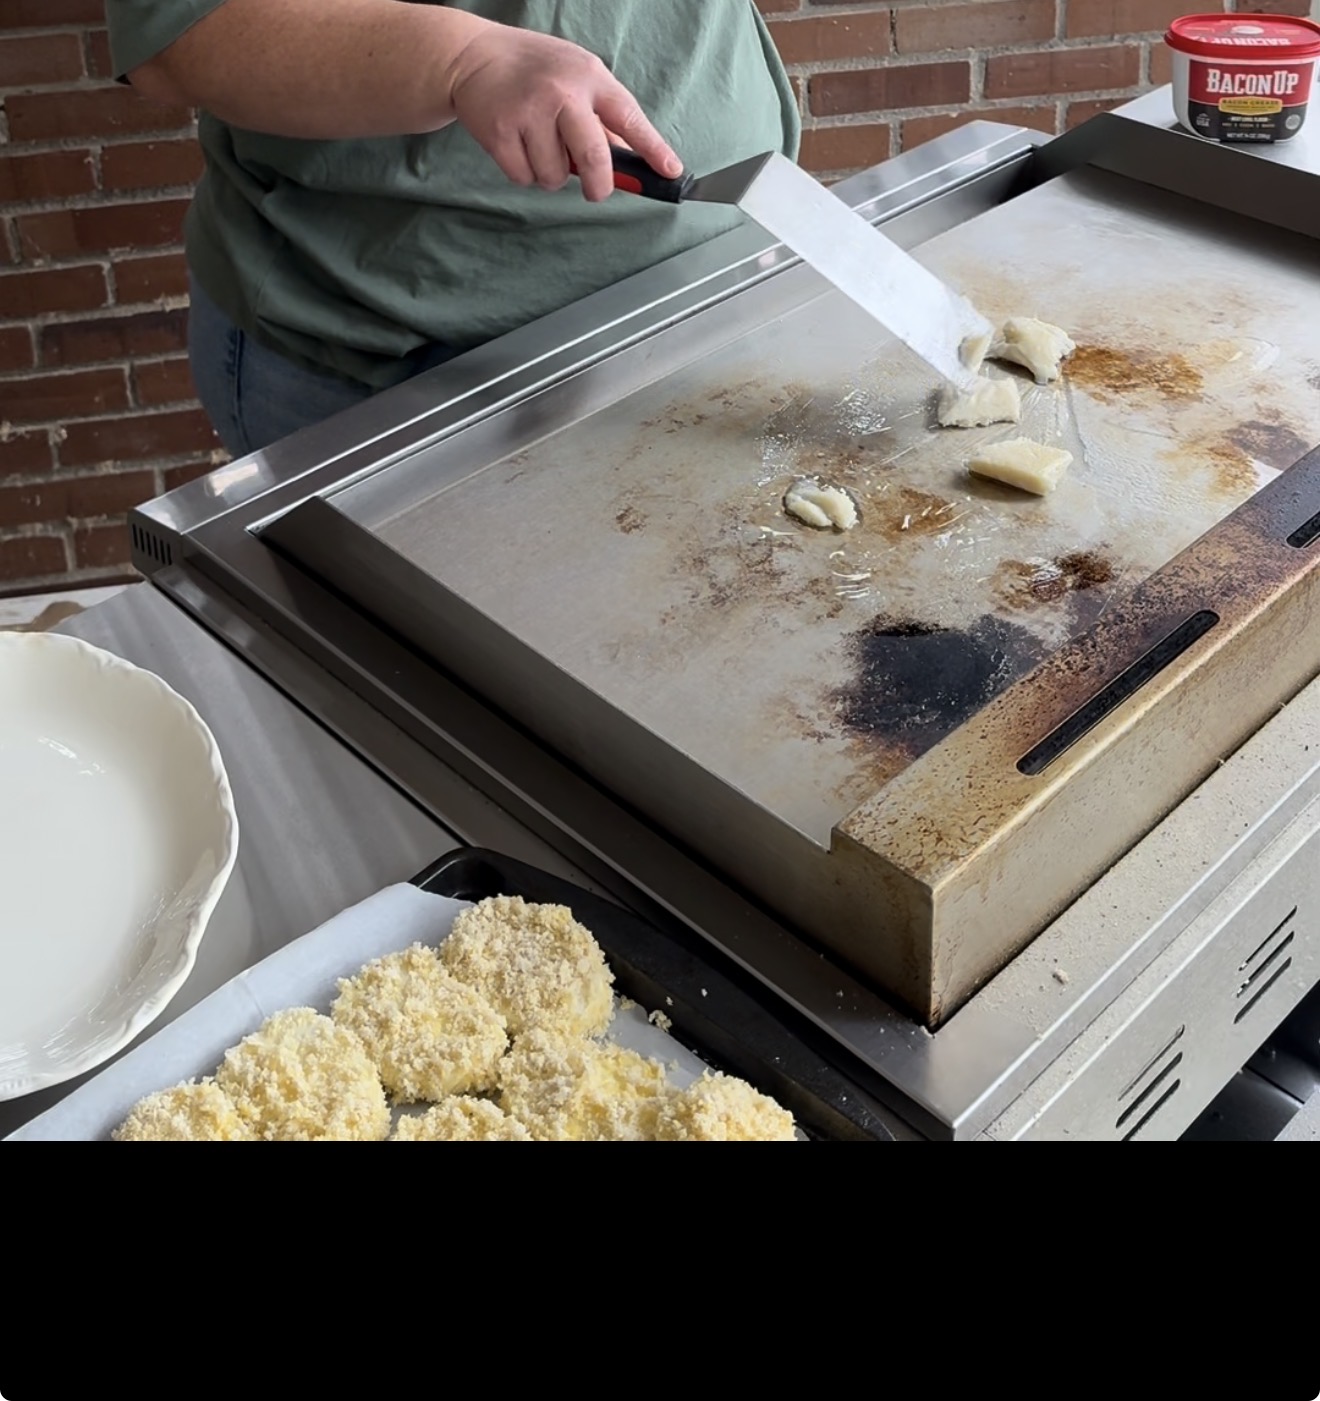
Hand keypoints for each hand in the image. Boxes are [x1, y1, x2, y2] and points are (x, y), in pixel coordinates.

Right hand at [444, 23, 681, 199]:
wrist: (474, 57)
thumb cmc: (534, 71)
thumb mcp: (577, 77)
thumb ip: (603, 118)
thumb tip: (631, 164)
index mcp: (589, 77)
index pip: (629, 118)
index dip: (653, 149)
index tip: (671, 172)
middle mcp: (562, 93)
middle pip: (594, 159)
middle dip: (599, 186)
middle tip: (595, 191)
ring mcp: (529, 112)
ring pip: (556, 177)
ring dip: (551, 174)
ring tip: (539, 145)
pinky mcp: (500, 132)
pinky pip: (525, 178)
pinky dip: (524, 172)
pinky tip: (517, 146)